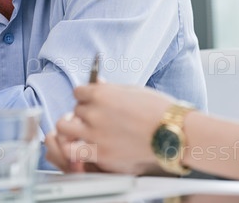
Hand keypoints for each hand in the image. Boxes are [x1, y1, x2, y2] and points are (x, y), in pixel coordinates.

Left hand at [54, 84, 172, 174]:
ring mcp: (95, 134)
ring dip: (71, 129)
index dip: (85, 96)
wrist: (173, 132)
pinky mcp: (101, 153)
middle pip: (75, 110)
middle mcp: (95, 112)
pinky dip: (74, 149)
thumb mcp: (133, 90)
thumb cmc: (159, 109)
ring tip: (81, 132)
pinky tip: (84, 147)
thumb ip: (111, 89)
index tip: (91, 101)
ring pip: (65, 129)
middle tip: (95, 119)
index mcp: (102, 93)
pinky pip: (72, 151)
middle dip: (84, 113)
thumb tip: (98, 84)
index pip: (78, 91)